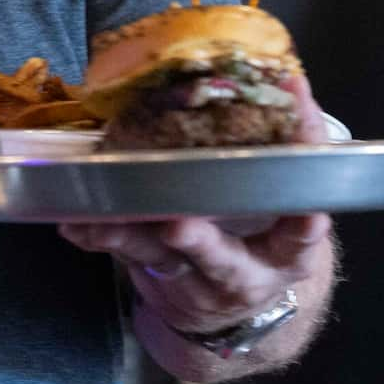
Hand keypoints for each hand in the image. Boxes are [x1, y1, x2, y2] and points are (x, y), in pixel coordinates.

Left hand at [56, 70, 338, 332]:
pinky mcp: (156, 279)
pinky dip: (97, 237)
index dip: (305, 225)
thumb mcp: (290, 207)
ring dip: (130, 237)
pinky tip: (74, 222)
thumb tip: (291, 78)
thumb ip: (293, 149)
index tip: (309, 214)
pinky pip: (123, 257)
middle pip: (220, 261)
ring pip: (160, 260)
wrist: (237, 305)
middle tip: (179, 225)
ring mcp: (194, 281)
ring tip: (103, 220)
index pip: (299, 235)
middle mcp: (242, 274)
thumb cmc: (267, 233)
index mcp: (286, 253)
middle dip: (200, 243)